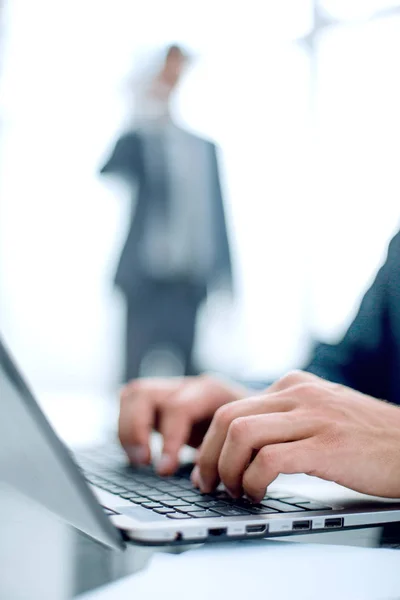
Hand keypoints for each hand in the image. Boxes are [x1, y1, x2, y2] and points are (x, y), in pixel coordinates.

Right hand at [118, 375, 248, 475]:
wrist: (257, 417)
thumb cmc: (251, 433)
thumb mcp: (243, 441)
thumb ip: (221, 455)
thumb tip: (199, 481)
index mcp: (210, 391)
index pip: (177, 407)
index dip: (168, 440)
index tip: (165, 470)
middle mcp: (186, 386)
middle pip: (144, 393)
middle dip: (136, 430)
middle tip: (145, 462)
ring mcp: (171, 390)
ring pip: (133, 395)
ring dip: (128, 429)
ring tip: (139, 460)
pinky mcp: (158, 401)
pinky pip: (130, 403)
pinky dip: (127, 428)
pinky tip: (137, 453)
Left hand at [192, 371, 399, 499]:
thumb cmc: (367, 437)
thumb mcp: (322, 411)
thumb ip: (287, 417)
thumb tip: (244, 444)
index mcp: (293, 385)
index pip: (232, 407)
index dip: (210, 443)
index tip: (207, 469)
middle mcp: (298, 394)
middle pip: (228, 418)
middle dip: (209, 457)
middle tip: (209, 484)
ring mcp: (313, 417)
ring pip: (242, 434)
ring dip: (228, 470)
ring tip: (236, 492)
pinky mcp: (326, 446)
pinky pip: (270, 460)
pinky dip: (254, 481)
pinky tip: (259, 494)